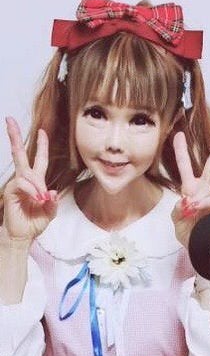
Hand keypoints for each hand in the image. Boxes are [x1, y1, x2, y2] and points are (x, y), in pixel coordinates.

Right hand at [2, 117, 57, 241]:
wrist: (23, 236)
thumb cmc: (35, 223)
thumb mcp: (50, 212)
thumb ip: (53, 202)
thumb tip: (52, 192)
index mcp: (37, 181)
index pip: (40, 160)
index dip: (41, 146)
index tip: (42, 130)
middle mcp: (26, 179)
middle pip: (20, 154)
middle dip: (15, 136)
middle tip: (9, 119)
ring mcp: (17, 184)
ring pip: (27, 173)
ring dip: (37, 185)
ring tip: (42, 199)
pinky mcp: (11, 190)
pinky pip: (21, 183)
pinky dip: (31, 190)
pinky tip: (36, 198)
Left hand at [171, 131, 209, 247]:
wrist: (202, 247)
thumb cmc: (190, 232)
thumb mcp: (177, 220)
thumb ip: (178, 209)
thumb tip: (187, 200)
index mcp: (190, 188)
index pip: (186, 166)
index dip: (182, 150)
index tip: (180, 134)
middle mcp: (203, 188)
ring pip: (206, 188)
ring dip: (198, 198)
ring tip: (193, 209)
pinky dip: (203, 204)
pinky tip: (197, 209)